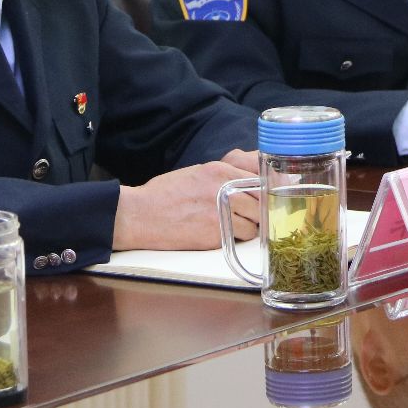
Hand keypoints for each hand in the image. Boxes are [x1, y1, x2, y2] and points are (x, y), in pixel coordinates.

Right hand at [112, 157, 259, 250]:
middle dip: (261, 209)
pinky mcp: (216, 233)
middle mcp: (224, 188)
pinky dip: (237, 237)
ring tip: (234, 225)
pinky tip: (224, 234)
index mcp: (220, 170)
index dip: (266, 190)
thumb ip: (225, 177)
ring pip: (256, 222)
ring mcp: (221, 211)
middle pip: (262, 201)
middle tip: (254, 215)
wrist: (140, 214)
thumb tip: (250, 185)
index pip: (260, 179)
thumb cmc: (165, 194)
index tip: (267, 197)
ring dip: (250, 226)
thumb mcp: (198, 173)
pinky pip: (241, 236)